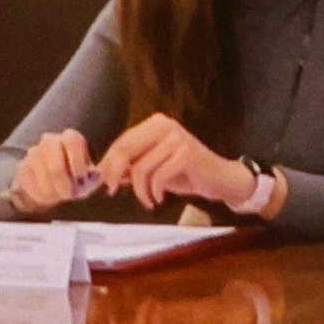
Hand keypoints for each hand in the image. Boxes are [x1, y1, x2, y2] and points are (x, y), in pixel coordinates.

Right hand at [4, 128, 93, 213]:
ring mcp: (34, 152)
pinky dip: (40, 195)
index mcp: (70, 137)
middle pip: (56, 167)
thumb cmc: (76, 177)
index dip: (78, 162)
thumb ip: (93, 177)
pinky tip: (48, 195)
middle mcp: (50, 140)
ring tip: (59, 195)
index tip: (81, 177)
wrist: (53, 181)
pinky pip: (30, 185)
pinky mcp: (22, 167)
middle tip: (69, 195)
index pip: (72, 141)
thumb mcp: (89, 177)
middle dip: (64, 185)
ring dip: (53, 192)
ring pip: (42, 178)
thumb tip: (91, 178)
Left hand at [97, 113, 249, 210]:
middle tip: (112, 191)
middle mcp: (165, 126)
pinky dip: (155, 192)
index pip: (122, 142)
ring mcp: (177, 138)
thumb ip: (132, 165)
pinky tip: (159, 199)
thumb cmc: (186, 173)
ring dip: (140, 190)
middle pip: (126, 150)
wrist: (220, 179)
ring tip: (147, 199)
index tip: (103, 181)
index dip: (108, 163)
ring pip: (141, 167)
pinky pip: (158, 177)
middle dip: (114, 173)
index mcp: (155, 124)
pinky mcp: (187, 154)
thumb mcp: (154, 167)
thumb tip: (103, 172)